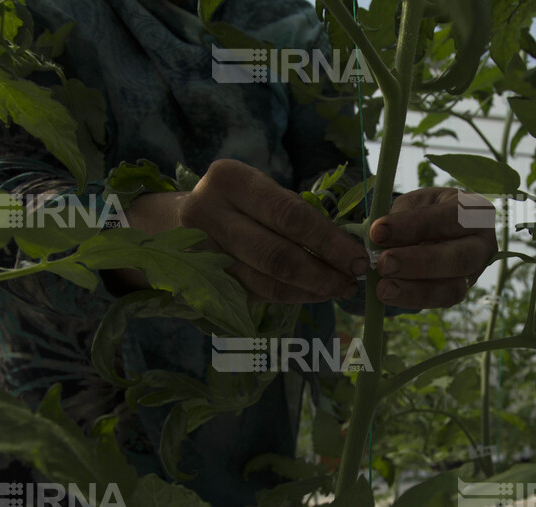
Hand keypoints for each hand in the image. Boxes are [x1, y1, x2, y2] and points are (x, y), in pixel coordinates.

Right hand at [178, 160, 368, 302]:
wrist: (177, 221)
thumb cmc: (236, 202)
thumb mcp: (260, 191)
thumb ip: (296, 213)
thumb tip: (347, 246)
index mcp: (230, 180)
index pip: (289, 215)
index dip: (328, 241)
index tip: (358, 258)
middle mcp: (209, 213)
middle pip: (276, 253)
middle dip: (322, 272)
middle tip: (351, 281)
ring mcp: (201, 251)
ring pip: (267, 280)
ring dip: (310, 290)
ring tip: (339, 289)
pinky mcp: (204, 281)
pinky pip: (257, 294)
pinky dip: (292, 296)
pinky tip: (314, 293)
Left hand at [367, 188, 496, 308]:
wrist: (436, 230)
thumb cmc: (426, 212)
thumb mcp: (414, 205)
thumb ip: (401, 219)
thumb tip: (379, 241)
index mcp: (475, 211)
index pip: (448, 218)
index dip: (412, 226)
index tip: (377, 232)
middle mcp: (483, 243)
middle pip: (459, 258)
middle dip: (419, 263)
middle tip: (383, 264)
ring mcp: (476, 271)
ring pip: (453, 288)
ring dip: (415, 290)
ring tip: (383, 288)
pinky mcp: (463, 291)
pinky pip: (441, 301)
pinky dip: (413, 298)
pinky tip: (389, 294)